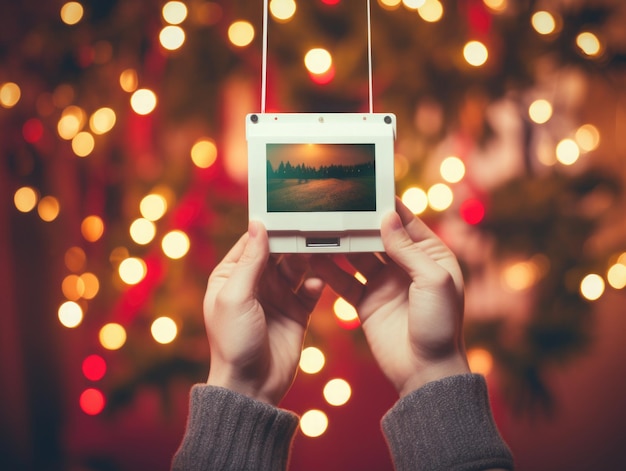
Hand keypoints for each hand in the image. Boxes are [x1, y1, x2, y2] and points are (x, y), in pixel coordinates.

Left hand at [204, 221, 323, 404]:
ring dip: (308, 258)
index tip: (288, 210)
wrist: (251, 386)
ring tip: (321, 247)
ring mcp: (277, 297)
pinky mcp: (297, 312)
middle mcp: (255, 283)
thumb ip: (250, 260)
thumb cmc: (233, 342)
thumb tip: (257, 224)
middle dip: (293, 240)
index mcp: (231, 276)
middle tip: (312, 225)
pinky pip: (310, 289)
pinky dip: (316, 282)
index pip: (252, 243)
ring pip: (296, 267)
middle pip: (278, 252)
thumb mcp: (236, 296)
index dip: (268, 228)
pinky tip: (319, 280)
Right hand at [311, 199, 469, 396]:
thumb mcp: (432, 280)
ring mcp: (384, 283)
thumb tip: (387, 218)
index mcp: (430, 256)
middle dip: (357, 221)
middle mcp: (406, 266)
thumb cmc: (439, 324)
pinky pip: (345, 280)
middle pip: (377, 236)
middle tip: (334, 204)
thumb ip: (408, 249)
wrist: (425, 370)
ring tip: (318, 226)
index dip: (387, 206)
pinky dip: (330, 270)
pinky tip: (313, 258)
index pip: (406, 223)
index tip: (365, 187)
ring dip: (340, 243)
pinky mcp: (366, 301)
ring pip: (357, 255)